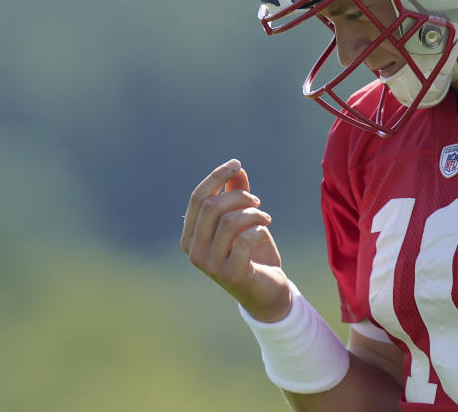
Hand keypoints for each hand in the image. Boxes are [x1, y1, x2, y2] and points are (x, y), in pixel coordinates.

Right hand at [181, 159, 291, 321]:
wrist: (266, 292)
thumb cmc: (252, 253)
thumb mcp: (243, 221)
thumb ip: (236, 195)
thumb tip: (236, 169)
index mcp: (190, 236)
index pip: (198, 198)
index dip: (217, 177)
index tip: (236, 164)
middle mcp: (194, 251)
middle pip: (211, 206)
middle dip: (239, 196)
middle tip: (257, 201)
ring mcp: (210, 265)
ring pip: (230, 221)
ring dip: (254, 213)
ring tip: (265, 218)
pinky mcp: (231, 274)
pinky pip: (245, 239)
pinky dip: (259, 229)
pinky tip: (264, 232)